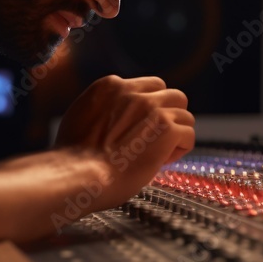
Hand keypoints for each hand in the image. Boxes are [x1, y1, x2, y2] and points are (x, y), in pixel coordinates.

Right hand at [54, 75, 195, 210]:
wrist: (77, 175)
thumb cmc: (73, 157)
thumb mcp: (81, 116)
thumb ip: (104, 107)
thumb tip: (117, 116)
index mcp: (111, 86)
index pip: (148, 87)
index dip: (150, 110)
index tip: (142, 130)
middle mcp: (134, 92)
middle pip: (172, 95)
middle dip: (169, 117)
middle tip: (157, 140)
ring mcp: (153, 109)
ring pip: (185, 114)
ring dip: (177, 133)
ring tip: (161, 154)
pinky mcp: (167, 129)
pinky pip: (189, 135)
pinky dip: (181, 149)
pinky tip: (164, 162)